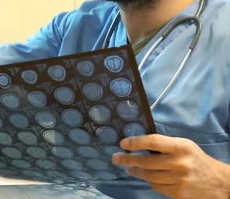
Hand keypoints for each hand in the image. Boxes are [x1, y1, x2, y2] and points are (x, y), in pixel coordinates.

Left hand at [112, 134, 229, 198]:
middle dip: (127, 159)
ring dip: (135, 171)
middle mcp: (179, 163)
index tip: (123, 143)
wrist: (219, 182)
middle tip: (116, 158)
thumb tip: (138, 144)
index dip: (135, 142)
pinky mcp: (178, 193)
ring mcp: (179, 179)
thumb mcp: (184, 146)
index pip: (152, 141)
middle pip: (146, 161)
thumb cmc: (196, 160)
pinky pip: (156, 187)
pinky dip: (150, 182)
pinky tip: (147, 178)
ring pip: (148, 176)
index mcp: (181, 147)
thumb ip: (164, 145)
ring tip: (129, 168)